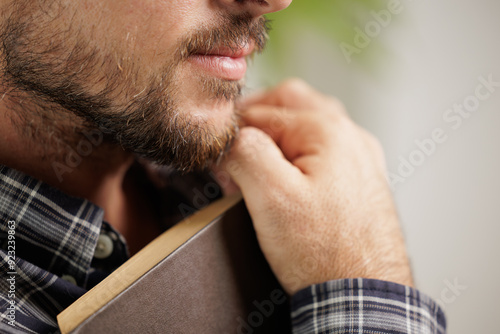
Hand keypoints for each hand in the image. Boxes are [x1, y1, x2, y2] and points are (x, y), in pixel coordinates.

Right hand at [220, 79, 412, 295]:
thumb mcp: (271, 196)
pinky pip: (325, 152)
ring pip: (310, 127)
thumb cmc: (325, 253)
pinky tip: (288, 177)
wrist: (363, 296)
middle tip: (235, 144)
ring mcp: (360, 160)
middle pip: (293, 105)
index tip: (217, 153)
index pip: (264, 110)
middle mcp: (351, 138)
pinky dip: (299, 155)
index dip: (233, 130)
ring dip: (279, 135)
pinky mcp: (361, 183)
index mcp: (329, 131)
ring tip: (257, 161)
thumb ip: (246, 152)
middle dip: (258, 119)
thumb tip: (232, 136)